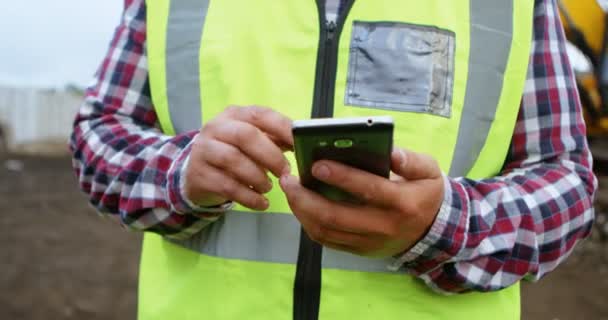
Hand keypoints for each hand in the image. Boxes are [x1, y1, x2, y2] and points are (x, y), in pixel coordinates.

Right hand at [185, 106, 292, 209]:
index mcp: (234, 115)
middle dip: (270, 155)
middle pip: (245, 135)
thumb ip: (274, 139)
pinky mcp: (199, 174)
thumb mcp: (251, 142)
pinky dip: (249, 197)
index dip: (282, 128)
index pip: (260, 114)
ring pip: (234, 160)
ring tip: (268, 187)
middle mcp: (216, 127)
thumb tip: (302, 143)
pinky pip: (227, 186)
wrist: (196, 173)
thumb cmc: (232, 153)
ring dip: (258, 177)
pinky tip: (261, 203)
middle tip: (285, 172)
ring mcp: (204, 150)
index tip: (299, 143)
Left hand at [279, 148, 443, 256]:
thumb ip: (410, 160)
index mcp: (402, 203)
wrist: (432, 231)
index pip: (369, 189)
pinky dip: (308, 222)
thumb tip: (390, 151)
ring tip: (290, 189)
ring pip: (325, 230)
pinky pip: (326, 240)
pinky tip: (300, 205)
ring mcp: (368, 242)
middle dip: (306, 197)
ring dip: (301, 210)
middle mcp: (383, 226)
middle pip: (336, 216)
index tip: (316, 164)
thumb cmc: (424, 192)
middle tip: (289, 179)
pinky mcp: (358, 250)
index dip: (341, 177)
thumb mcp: (429, 171)